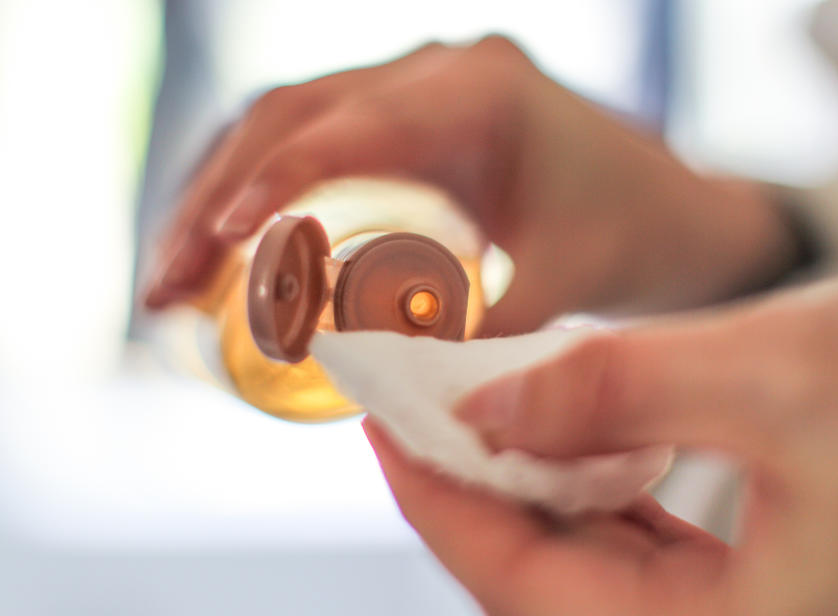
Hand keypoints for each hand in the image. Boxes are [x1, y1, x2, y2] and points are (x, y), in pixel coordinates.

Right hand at [144, 36, 794, 334]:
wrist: (673, 208)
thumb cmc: (634, 235)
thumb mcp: (566, 283)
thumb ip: (479, 333)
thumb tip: (381, 382)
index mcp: (481, 93)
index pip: (352, 127)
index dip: (275, 183)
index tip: (219, 249)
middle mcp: (437, 72)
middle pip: (291, 116)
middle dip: (218, 201)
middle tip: (165, 287)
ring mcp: (414, 87)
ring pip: (285, 121)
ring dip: (220, 193)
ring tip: (174, 276)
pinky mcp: (404, 117)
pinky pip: (309, 137)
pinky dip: (258, 188)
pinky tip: (224, 245)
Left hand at [366, 272, 837, 614]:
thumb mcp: (770, 374)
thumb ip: (612, 391)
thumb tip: (484, 408)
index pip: (524, 585)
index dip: (437, 499)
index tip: (381, 422)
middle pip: (544, 575)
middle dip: (473, 483)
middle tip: (416, 401)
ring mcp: (742, 612)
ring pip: (585, 557)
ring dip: (525, 479)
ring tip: (476, 404)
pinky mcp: (755, 573)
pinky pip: (636, 538)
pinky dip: (587, 481)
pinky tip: (562, 430)